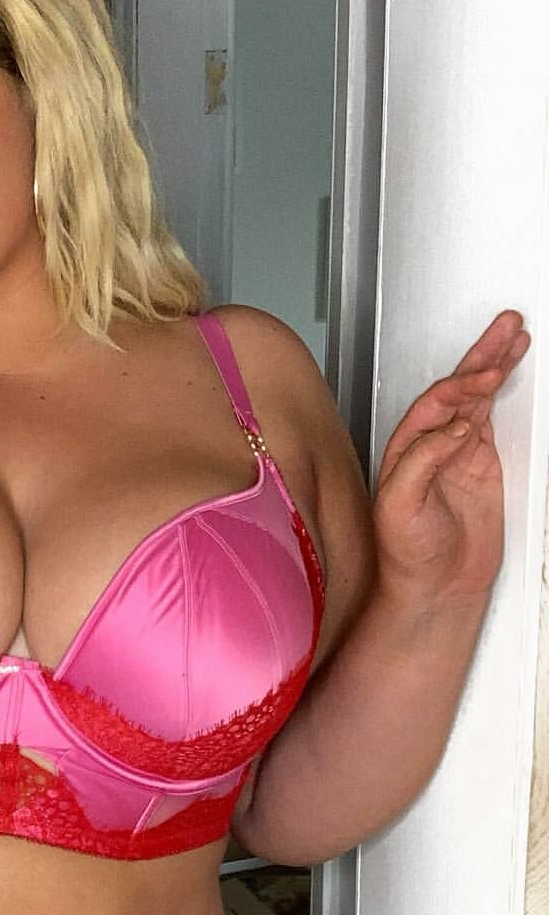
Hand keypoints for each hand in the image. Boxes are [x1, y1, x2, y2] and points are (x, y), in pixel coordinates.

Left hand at [372, 309, 529, 608]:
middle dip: (481, 355)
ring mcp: (458, 452)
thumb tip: (455, 427)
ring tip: (513, 334)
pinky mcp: (481, 465)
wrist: (433, 588)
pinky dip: (505, 394)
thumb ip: (422, 462)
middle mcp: (429, 445)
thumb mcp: (400, 506)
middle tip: (505, 326)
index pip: (434, 405)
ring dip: (495, 364)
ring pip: (479, 397)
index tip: (482, 381)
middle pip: (458, 389)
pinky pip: (494, 418)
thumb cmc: (405, 553)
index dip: (459, 388)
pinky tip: (511, 371)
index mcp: (404, 449)